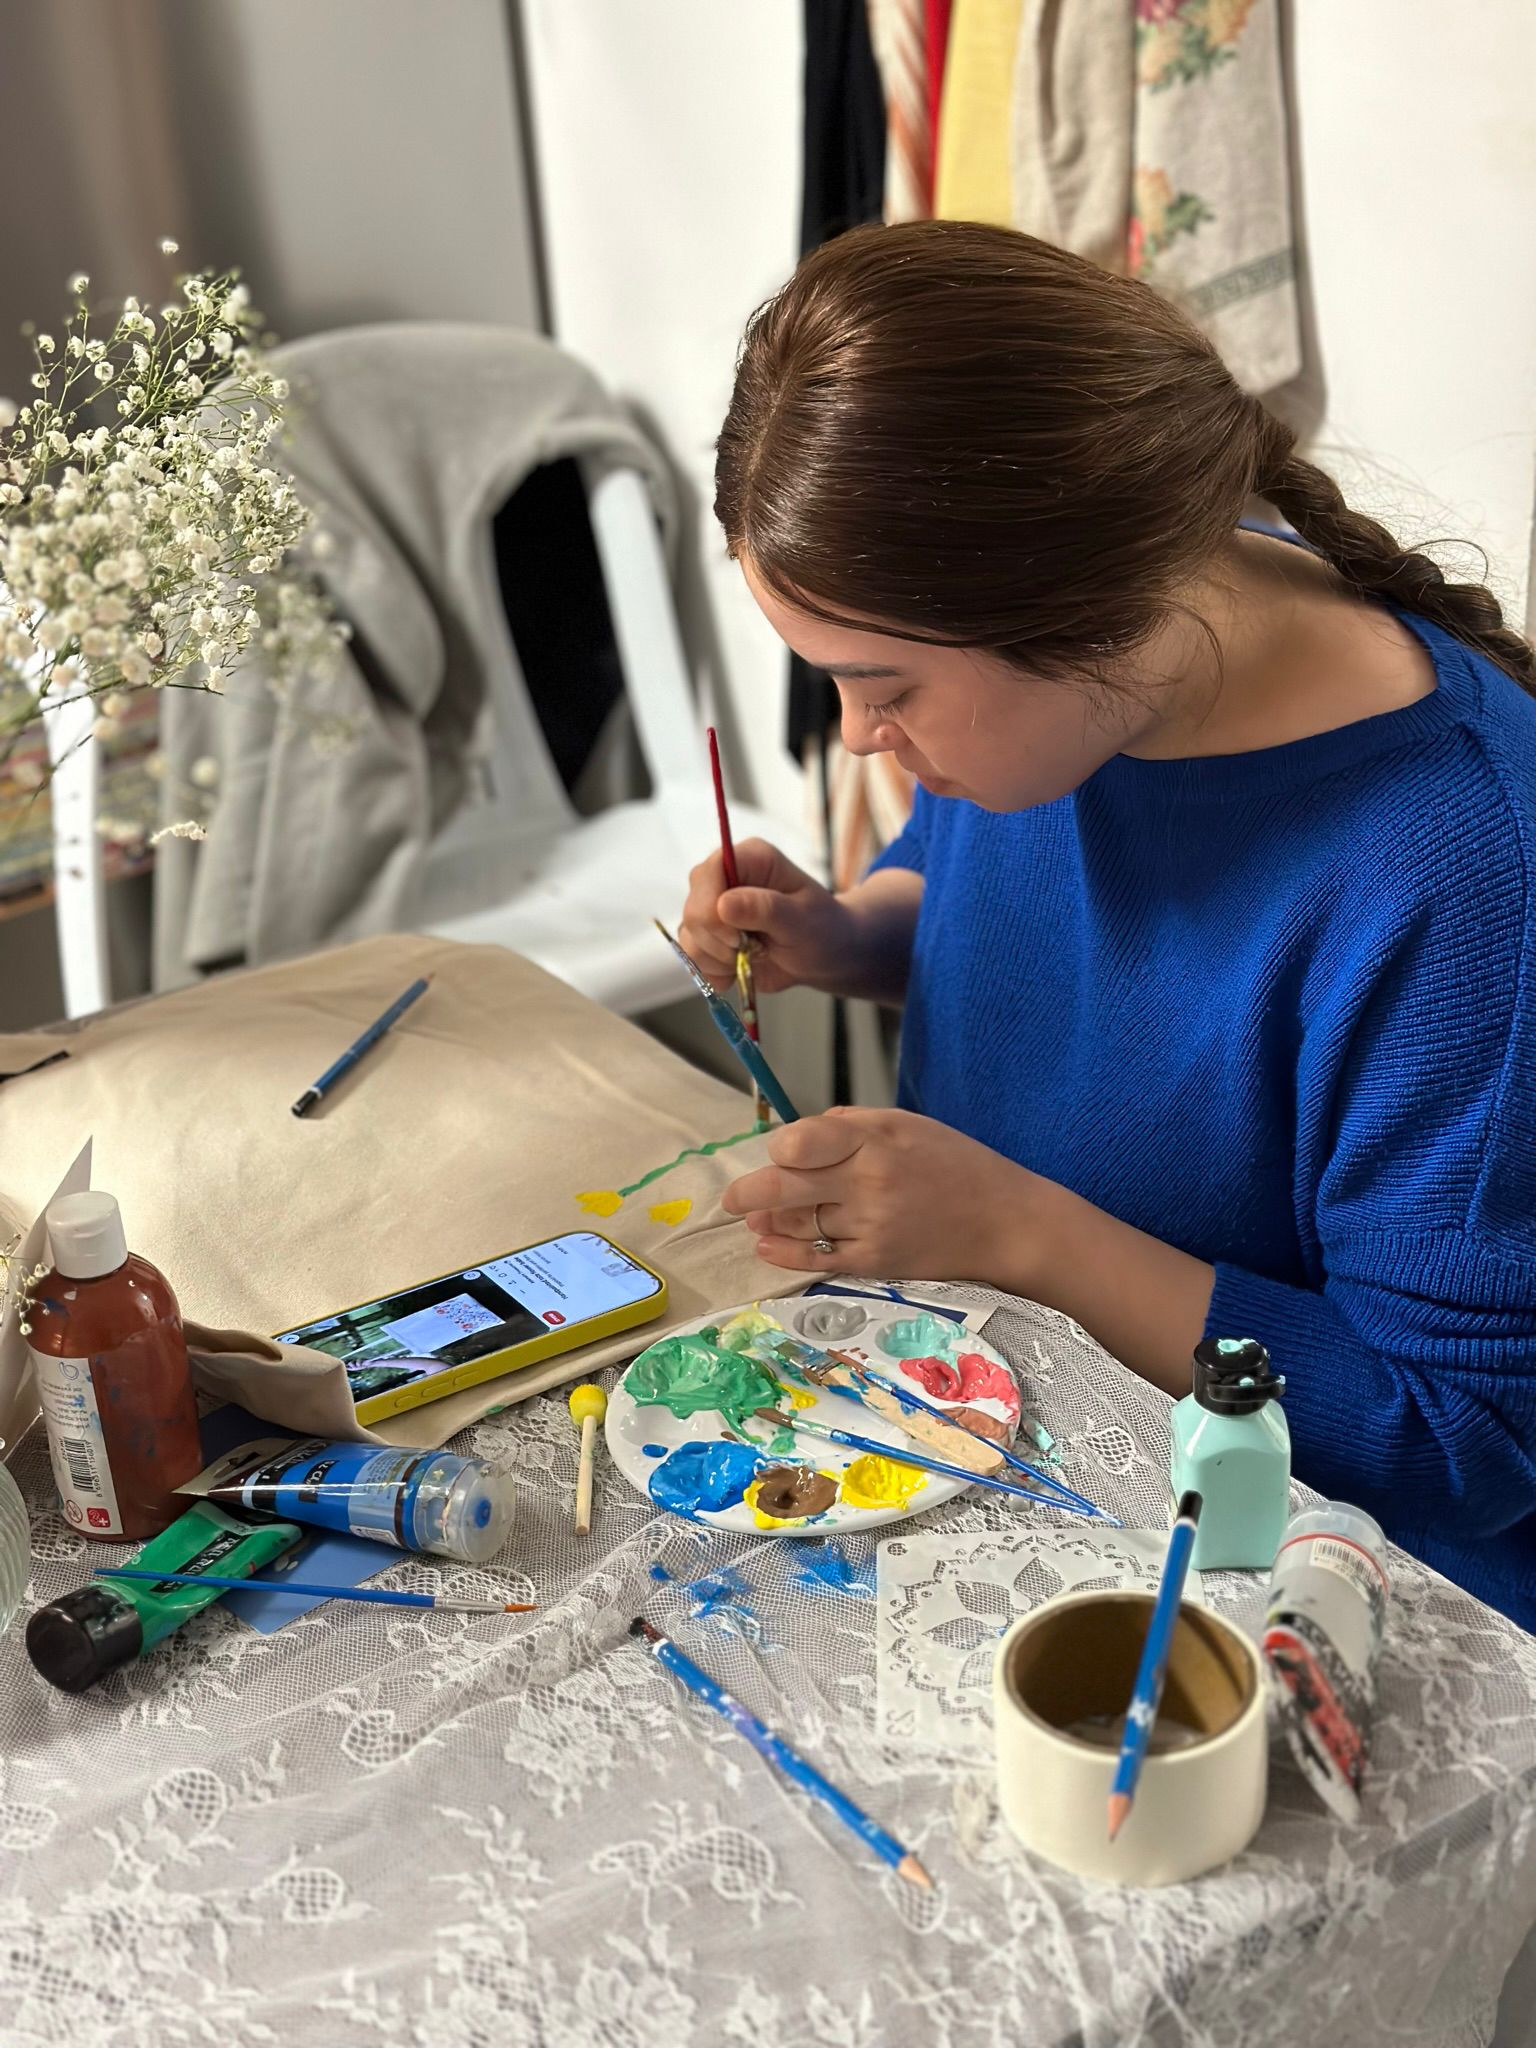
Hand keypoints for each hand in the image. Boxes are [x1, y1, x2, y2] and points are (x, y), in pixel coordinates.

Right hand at [678, 838, 850, 994]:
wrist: (824, 956)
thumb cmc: (822, 929)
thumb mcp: (804, 919)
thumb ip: (767, 909)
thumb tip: (724, 904)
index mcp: (750, 858)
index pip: (709, 873)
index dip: (713, 909)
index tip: (738, 938)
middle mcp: (724, 878)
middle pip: (693, 909)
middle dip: (719, 942)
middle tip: (753, 950)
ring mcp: (712, 907)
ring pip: (689, 935)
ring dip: (718, 959)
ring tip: (752, 957)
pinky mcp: (709, 934)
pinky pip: (692, 956)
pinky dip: (714, 971)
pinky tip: (739, 970)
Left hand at [721, 1106, 1041, 1282]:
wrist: (1004, 1223)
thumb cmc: (954, 1165)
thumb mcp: (907, 1125)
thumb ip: (850, 1126)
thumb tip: (800, 1140)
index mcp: (877, 1140)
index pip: (803, 1141)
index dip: (782, 1147)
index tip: (780, 1151)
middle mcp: (868, 1183)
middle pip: (787, 1187)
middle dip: (749, 1192)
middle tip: (731, 1197)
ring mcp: (870, 1227)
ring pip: (801, 1223)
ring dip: (770, 1221)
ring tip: (753, 1217)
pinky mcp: (875, 1262)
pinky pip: (818, 1258)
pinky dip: (785, 1252)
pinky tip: (765, 1244)